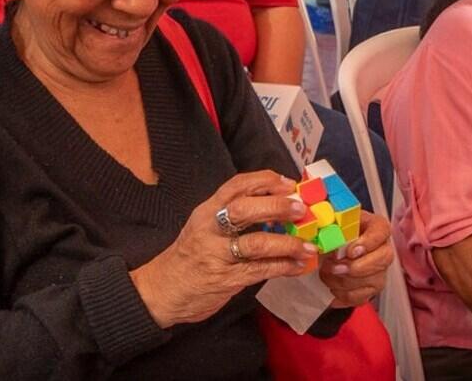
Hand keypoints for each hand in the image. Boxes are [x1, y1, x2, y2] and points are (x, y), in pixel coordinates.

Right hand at [130, 171, 317, 328]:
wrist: (162, 290)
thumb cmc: (189, 256)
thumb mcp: (203, 228)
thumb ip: (231, 218)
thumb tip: (277, 209)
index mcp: (206, 212)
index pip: (234, 186)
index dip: (263, 181)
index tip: (287, 182)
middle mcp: (210, 229)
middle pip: (244, 210)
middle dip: (275, 207)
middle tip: (300, 209)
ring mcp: (216, 255)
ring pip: (256, 243)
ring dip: (287, 243)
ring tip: (308, 245)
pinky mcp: (225, 279)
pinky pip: (259, 270)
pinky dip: (283, 267)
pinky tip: (298, 266)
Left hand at [320, 210, 392, 306]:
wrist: (330, 248)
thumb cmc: (334, 232)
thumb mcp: (331, 221)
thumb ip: (330, 221)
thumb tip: (323, 225)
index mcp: (375, 226)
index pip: (382, 231)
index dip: (368, 242)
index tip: (350, 251)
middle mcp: (383, 248)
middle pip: (383, 259)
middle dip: (356, 267)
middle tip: (334, 267)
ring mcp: (380, 270)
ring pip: (372, 280)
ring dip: (345, 281)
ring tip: (327, 274)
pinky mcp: (372, 288)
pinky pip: (363, 296)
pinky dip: (344, 295)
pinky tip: (332, 287)